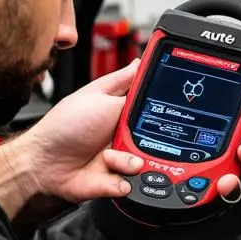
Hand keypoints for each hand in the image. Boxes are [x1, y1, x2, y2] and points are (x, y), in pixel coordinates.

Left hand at [0, 62, 240, 206]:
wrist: (42, 165)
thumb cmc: (63, 126)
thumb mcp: (98, 93)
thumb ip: (126, 79)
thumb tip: (146, 55)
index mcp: (130, 111)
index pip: (165, 107)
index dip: (181, 108)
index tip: (198, 103)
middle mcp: (134, 135)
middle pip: (167, 137)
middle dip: (162, 140)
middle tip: (147, 136)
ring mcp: (130, 160)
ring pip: (155, 163)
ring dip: (135, 159)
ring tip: (117, 156)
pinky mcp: (123, 183)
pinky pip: (139, 184)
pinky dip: (125, 179)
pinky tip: (111, 172)